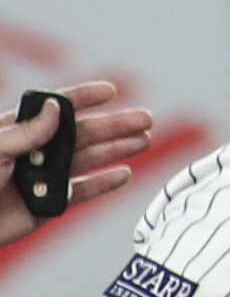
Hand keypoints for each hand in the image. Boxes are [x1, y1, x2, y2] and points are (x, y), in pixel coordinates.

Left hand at [0, 80, 155, 248]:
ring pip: (88, 160)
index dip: (82, 98)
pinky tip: (124, 174)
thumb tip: (58, 109)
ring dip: (117, 150)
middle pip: (81, 134)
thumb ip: (28, 131)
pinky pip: (82, 193)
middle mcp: (34, 151)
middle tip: (146, 118)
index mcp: (16, 131)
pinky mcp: (49, 206)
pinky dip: (104, 184)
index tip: (110, 91)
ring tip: (144, 140)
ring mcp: (43, 178)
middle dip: (114, 125)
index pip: (54, 109)